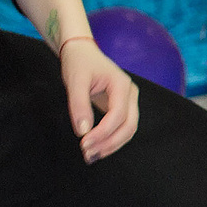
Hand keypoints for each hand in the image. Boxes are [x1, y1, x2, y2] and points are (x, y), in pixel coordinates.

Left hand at [59, 36, 139, 160]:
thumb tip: (83, 132)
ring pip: (128, 130)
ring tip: (91, 155)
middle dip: (109, 143)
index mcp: (122, 86)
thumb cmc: (78, 63)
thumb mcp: (75, 81)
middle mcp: (130, 95)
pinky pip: (121, 128)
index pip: (118, 115)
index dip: (103, 132)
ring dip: (111, 145)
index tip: (84, 143)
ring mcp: (128, 102)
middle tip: (88, 154)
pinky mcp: (122, 107)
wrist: (81, 51)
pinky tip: (97, 146)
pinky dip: (110, 139)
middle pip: (129, 126)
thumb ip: (79, 106)